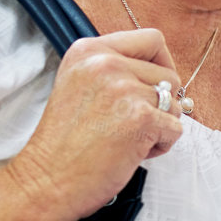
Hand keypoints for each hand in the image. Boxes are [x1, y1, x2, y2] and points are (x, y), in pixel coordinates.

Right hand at [3, 28, 184, 220]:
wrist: (45, 180)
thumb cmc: (65, 142)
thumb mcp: (80, 85)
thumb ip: (115, 71)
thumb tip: (164, 74)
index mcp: (89, 51)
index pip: (151, 40)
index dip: (162, 64)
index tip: (154, 87)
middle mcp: (106, 62)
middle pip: (169, 76)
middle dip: (160, 104)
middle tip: (128, 125)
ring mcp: (124, 88)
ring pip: (174, 104)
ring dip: (159, 126)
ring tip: (125, 140)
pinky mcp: (140, 117)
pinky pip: (175, 129)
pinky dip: (160, 146)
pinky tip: (130, 153)